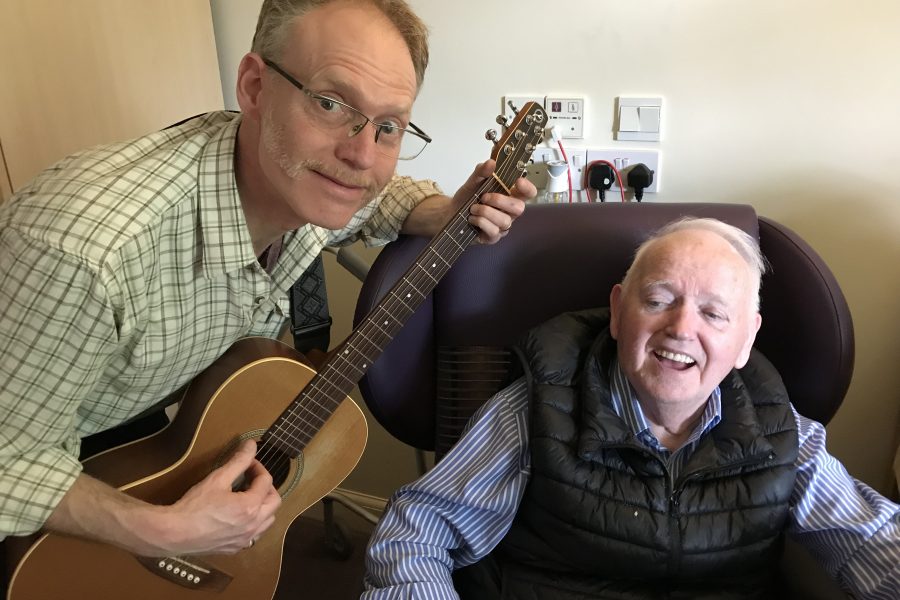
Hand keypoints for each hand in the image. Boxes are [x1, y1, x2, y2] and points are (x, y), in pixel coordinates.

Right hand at [164, 439, 281, 554]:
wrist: (174, 533)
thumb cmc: (194, 505)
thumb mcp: (218, 478)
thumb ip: (238, 461)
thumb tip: (251, 444)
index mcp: (250, 506)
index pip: (266, 481)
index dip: (259, 468)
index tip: (249, 463)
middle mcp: (253, 525)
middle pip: (274, 502)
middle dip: (266, 487)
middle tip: (252, 479)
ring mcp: (245, 540)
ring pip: (267, 521)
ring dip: (263, 506)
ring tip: (248, 497)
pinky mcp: (235, 549)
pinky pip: (255, 535)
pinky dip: (254, 523)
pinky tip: (240, 517)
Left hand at [456, 160, 534, 244]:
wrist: (450, 213)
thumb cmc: (466, 199)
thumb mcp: (472, 182)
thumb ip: (481, 172)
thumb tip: (491, 163)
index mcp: (509, 196)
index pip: (528, 193)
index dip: (527, 188)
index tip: (518, 181)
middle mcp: (509, 212)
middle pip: (519, 208)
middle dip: (500, 201)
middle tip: (484, 197)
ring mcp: (501, 226)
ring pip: (504, 221)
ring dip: (486, 212)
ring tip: (473, 208)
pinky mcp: (493, 237)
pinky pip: (494, 231)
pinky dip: (481, 222)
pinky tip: (472, 218)